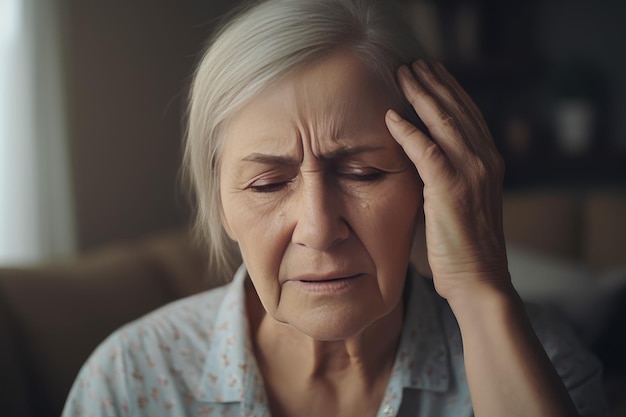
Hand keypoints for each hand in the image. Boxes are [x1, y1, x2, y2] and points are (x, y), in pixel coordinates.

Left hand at [385, 60, 510, 301]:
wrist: (479, 279)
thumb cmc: (464, 247)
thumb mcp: (463, 203)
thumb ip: (449, 177)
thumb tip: (425, 161)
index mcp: (489, 163)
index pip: (468, 115)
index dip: (449, 90)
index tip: (430, 73)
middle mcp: (484, 161)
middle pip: (457, 109)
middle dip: (434, 83)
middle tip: (413, 64)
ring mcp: (471, 173)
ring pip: (443, 122)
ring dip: (420, 95)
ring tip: (402, 75)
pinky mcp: (450, 189)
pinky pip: (425, 150)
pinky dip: (407, 131)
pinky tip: (391, 116)